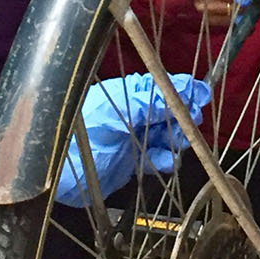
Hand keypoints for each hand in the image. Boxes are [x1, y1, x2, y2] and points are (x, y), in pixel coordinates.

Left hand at [53, 72, 210, 206]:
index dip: (185, 90)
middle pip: (173, 112)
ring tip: (173, 148)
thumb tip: (182, 90)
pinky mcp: (134, 162)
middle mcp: (135, 114)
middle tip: (185, 127)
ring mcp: (135, 138)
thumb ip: (148, 102)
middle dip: (183, 119)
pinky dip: (165, 160)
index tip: (201, 97)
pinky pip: (158, 158)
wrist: (58, 172)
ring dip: (176, 141)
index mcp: (129, 94)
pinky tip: (165, 163)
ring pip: (169, 136)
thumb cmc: (81, 135)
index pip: (165, 86)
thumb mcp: (114, 113)